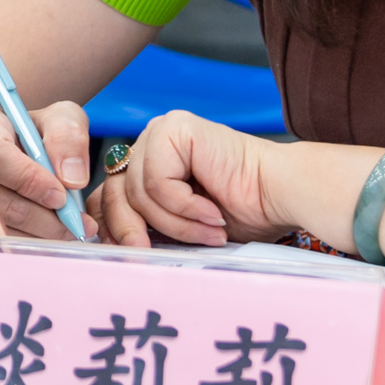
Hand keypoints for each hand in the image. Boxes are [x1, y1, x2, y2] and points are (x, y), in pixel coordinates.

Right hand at [0, 94, 98, 236]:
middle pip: (0, 203)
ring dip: (43, 233)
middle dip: (45, 219)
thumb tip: (73, 180)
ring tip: (71, 228)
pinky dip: (33, 239)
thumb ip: (69, 137)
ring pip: (4, 226)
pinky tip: (52, 231)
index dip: (30, 181)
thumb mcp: (59, 119)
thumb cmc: (34, 131)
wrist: (9, 145)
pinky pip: (4, 238)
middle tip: (77, 223)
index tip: (61, 195)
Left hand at [111, 112, 289, 248]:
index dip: (113, 229)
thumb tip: (103, 245)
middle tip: (153, 254)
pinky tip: (213, 212)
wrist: (280, 195)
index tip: (133, 255)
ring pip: (139, 192)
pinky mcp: (175, 129)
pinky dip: (185, 206)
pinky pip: (158, 181)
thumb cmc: (240, 212)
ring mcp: (161, 131)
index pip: (106, 196)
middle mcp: (150, 143)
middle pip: (114, 193)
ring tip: (209, 233)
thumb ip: (143, 226)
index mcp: (146, 163)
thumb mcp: (177, 226)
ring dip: (175, 223)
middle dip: (134, 230)